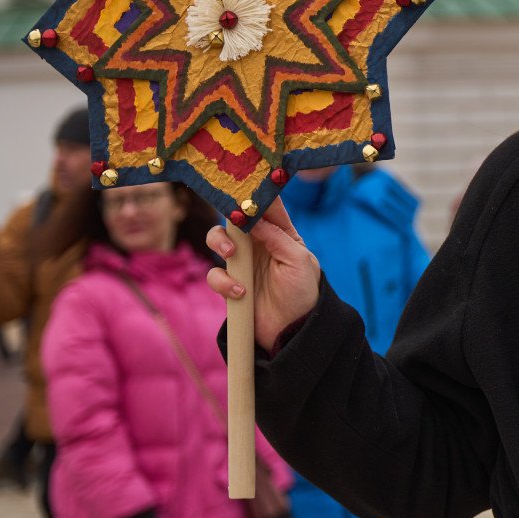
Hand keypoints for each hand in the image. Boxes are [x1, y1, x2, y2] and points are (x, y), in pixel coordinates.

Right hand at [206, 199, 320, 350]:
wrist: (292, 331)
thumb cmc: (302, 292)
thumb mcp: (298, 261)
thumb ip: (277, 237)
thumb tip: (254, 217)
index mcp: (282, 234)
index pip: (269, 207)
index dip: (257, 193)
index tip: (246, 186)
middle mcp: (260, 245)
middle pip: (235, 219)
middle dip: (229, 218)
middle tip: (232, 224)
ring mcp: (244, 264)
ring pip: (218, 241)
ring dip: (219, 244)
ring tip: (231, 256)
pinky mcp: (230, 284)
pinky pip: (215, 275)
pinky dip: (224, 282)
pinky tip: (241, 292)